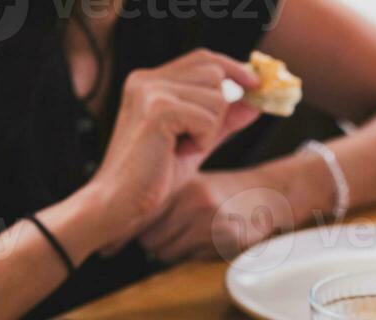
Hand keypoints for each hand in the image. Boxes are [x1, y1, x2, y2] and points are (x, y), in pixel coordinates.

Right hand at [87, 50, 260, 250]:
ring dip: (208, 131)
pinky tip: (176, 154)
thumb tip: (255, 102)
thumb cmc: (152, 177)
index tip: (255, 84)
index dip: (233, 68)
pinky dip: (201, 142)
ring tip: (178, 149)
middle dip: (217, 112)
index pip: (203, 59)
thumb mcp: (195, 142)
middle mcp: (147, 79)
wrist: (120, 203)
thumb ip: (222, 121)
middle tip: (189, 141)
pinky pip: (208, 119)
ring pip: (216, 98)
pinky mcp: (159, 110)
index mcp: (149, 81)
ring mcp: (151, 91)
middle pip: (214, 75)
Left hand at [137, 170, 292, 263]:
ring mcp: (212, 223)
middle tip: (165, 238)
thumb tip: (127, 227)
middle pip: (151, 241)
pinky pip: (193, 259)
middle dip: (153, 244)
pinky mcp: (228, 241)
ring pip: (169, 254)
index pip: (142, 218)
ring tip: (189, 237)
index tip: (122, 241)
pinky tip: (209, 241)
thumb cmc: (222, 192)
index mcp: (183, 187)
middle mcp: (195, 203)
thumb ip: (163, 201)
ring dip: (172, 252)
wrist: (266, 193)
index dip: (130, 233)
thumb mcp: (192, 184)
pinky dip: (195, 255)